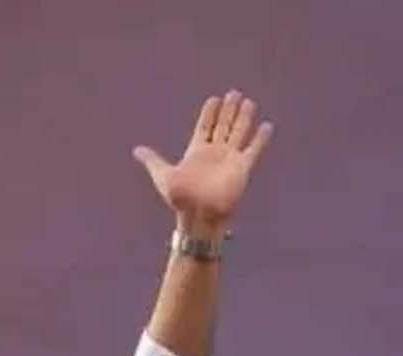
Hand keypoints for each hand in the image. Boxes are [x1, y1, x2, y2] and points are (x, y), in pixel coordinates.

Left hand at [133, 90, 273, 236]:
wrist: (198, 216)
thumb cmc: (180, 199)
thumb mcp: (163, 176)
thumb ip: (153, 160)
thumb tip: (136, 150)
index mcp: (197, 151)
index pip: (205, 126)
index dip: (210, 113)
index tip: (214, 99)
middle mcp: (215, 152)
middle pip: (224, 126)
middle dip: (229, 110)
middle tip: (234, 93)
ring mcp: (229, 159)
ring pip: (239, 133)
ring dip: (244, 118)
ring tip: (249, 102)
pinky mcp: (242, 168)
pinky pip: (254, 150)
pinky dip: (260, 139)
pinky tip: (266, 126)